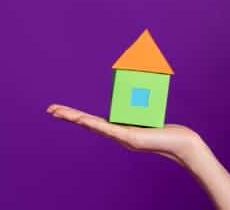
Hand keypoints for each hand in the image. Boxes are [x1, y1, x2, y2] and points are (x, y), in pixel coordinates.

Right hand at [46, 104, 202, 165]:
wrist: (179, 144)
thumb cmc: (166, 130)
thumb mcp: (149, 115)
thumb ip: (140, 105)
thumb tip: (137, 87)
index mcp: (118, 129)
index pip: (92, 121)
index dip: (76, 115)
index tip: (60, 110)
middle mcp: (116, 134)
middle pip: (87, 123)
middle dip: (68, 116)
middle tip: (50, 109)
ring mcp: (121, 137)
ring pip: (93, 125)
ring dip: (76, 118)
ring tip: (59, 112)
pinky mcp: (129, 138)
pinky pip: (108, 129)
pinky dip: (94, 124)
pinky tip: (83, 120)